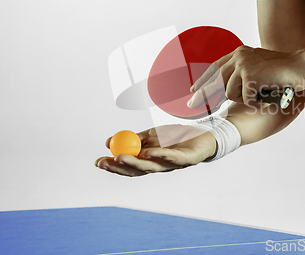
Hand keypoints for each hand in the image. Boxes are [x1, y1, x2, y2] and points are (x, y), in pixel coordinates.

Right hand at [95, 125, 216, 176]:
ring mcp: (174, 165)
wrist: (206, 134)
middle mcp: (161, 166)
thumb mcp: (153, 134)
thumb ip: (134, 139)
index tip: (98, 161)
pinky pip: (172, 158)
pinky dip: (159, 155)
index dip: (113, 166)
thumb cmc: (179, 136)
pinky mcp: (187, 160)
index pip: (130, 167)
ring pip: (152, 167)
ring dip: (135, 163)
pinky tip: (147, 152)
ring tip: (119, 158)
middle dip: (119, 167)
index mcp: (151, 161)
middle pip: (138, 171)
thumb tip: (109, 141)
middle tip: (104, 162)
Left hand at [188, 46, 304, 107]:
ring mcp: (243, 64)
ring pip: (230, 93)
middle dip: (202, 95)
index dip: (204, 79)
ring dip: (245, 99)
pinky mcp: (248, 74)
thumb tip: (225, 89)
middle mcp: (238, 56)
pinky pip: (244, 98)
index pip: (216, 67)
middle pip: (214, 80)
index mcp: (240, 53)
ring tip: (260, 94)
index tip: (193, 89)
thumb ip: (243, 73)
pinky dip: (255, 102)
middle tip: (190, 106)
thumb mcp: (259, 68)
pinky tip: (266, 96)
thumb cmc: (283, 71)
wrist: (300, 66)